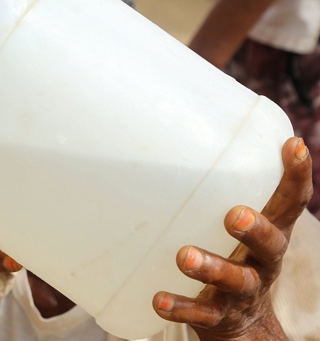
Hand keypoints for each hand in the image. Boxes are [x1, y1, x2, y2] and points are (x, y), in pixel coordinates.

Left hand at [153, 137, 312, 339]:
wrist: (242, 328)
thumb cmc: (236, 260)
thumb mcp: (241, 230)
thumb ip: (221, 193)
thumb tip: (191, 134)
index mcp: (271, 236)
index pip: (290, 204)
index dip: (296, 176)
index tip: (291, 146)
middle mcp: (262, 263)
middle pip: (270, 246)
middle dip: (255, 230)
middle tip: (235, 215)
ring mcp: (242, 293)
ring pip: (234, 281)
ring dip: (211, 268)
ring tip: (185, 256)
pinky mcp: (218, 317)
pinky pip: (200, 315)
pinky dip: (180, 307)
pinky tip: (159, 300)